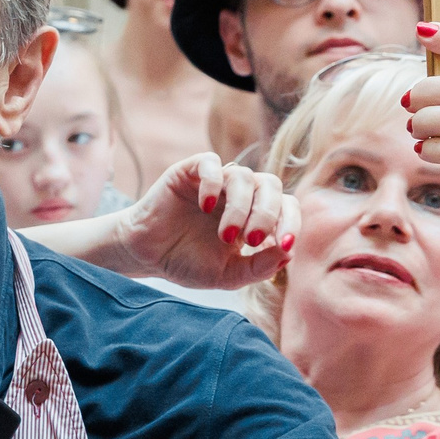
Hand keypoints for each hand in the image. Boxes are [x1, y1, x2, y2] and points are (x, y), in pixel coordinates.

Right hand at [105, 153, 295, 288]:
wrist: (147, 256)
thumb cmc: (187, 263)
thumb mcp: (228, 275)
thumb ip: (258, 267)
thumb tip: (287, 252)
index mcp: (254, 215)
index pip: (286, 206)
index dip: (291, 222)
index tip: (285, 244)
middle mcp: (239, 194)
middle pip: (272, 185)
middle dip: (268, 214)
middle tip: (251, 241)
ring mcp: (215, 181)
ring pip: (243, 175)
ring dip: (241, 206)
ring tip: (226, 235)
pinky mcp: (189, 171)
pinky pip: (210, 162)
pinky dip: (213, 182)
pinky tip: (205, 206)